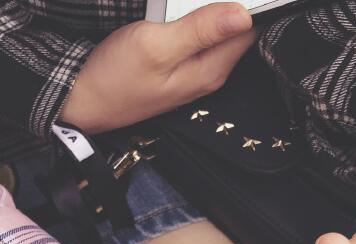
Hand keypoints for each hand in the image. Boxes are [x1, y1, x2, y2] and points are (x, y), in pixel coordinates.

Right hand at [59, 3, 253, 132]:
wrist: (85, 101)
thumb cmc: (115, 79)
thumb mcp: (156, 45)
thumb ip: (200, 30)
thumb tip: (242, 15)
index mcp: (211, 70)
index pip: (249, 31)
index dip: (245, 5)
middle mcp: (209, 74)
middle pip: (235, 31)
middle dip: (227, 7)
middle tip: (192, 4)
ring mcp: (195, 72)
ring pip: (216, 34)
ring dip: (207, 14)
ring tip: (182, 8)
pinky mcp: (179, 67)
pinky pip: (197, 39)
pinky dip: (192, 23)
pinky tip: (177, 16)